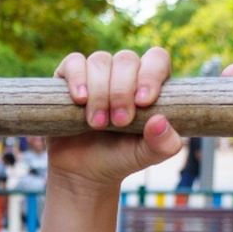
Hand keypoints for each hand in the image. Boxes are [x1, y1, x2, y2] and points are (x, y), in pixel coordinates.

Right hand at [48, 49, 182, 188]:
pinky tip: (80, 99)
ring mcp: (96, 72)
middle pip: (127, 59)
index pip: (157, 59)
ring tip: (97, 123)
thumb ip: (164, 144)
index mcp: (148, 83)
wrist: (81, 171)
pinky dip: (77, 78)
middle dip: (122, 92)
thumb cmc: (119, 158)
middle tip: (119, 122)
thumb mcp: (146, 156)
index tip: (143, 103)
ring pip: (100, 61)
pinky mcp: (68, 77)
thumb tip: (161, 121)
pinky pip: (74, 62)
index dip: (151, 75)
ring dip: (100, 93)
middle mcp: (123, 72)